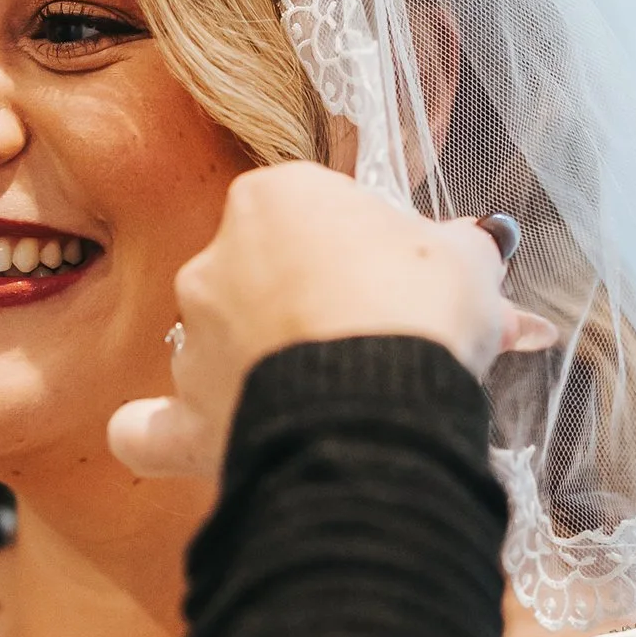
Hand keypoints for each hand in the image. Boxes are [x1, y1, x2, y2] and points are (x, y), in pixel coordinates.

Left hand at [108, 162, 556, 486]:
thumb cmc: (419, 311)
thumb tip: (483, 242)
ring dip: (262, 368)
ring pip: (221, 347)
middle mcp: (214, 263)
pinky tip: (192, 437)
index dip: (363, 249)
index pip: (314, 213)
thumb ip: (463, 247)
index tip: (401, 279)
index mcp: (272, 199)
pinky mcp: (186, 419)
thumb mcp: (465, 260)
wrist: (380, 406)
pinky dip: (163, 434)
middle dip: (310, 306)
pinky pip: (151, 428)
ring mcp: (193, 344)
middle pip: (262, 278)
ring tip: (330, 404)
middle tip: (375, 342)